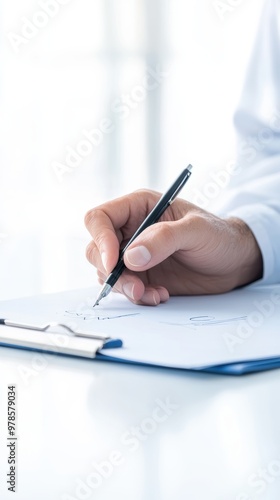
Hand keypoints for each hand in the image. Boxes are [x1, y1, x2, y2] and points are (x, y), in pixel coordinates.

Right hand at [84, 190, 262, 304]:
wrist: (233, 263)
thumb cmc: (218, 236)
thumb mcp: (196, 230)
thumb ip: (164, 238)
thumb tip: (131, 256)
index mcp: (138, 208)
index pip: (100, 218)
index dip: (100, 239)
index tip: (113, 262)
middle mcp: (130, 231)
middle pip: (96, 249)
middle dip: (111, 272)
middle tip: (136, 287)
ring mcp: (133, 256)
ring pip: (107, 273)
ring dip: (125, 288)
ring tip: (155, 294)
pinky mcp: (141, 277)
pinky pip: (124, 289)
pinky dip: (138, 297)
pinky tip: (161, 295)